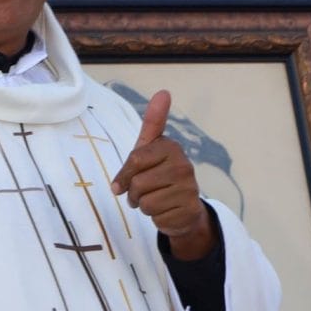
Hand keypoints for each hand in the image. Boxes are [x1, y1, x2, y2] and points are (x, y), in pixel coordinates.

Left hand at [111, 90, 215, 259]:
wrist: (183, 208)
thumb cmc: (160, 175)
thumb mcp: (151, 149)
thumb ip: (153, 123)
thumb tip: (163, 92)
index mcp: (171, 148)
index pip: (135, 160)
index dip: (124, 175)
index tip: (122, 182)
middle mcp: (183, 166)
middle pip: (138, 184)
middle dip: (134, 193)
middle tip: (143, 193)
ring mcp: (188, 189)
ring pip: (146, 203)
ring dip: (143, 206)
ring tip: (155, 200)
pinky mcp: (187, 210)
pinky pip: (156, 217)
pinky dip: (155, 218)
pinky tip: (165, 211)